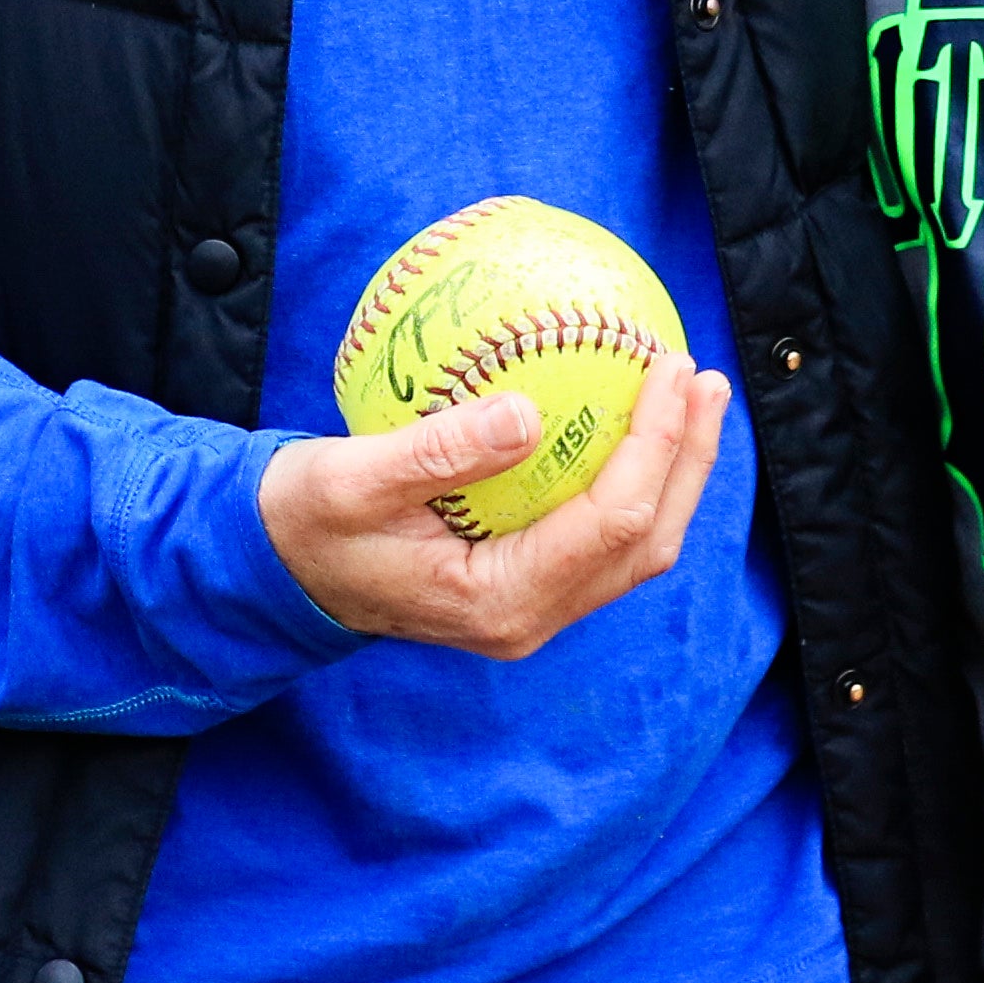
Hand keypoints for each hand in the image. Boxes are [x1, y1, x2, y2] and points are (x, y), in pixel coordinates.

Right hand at [255, 349, 728, 658]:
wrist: (278, 569)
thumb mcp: (349, 481)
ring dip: (674, 470)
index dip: (657, 445)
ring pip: (636, 546)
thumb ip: (436, 454)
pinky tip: (635, 420)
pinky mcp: (527, 582)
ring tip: (694, 394)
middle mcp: (530, 615)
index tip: (670, 367)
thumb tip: (526, 414)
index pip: (613, 524)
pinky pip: (603, 532)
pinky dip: (635, 477)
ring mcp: (533, 606)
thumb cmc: (306, 521)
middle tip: (706, 377)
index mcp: (499, 600)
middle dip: (689, 459)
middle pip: (647, 543)